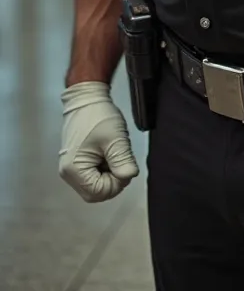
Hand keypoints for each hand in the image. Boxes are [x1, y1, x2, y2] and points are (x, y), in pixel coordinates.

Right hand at [59, 82, 139, 202]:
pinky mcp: (76, 162)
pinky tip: (107, 152)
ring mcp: (71, 167)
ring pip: (96, 185)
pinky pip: (93, 175)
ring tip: (112, 151)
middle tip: (120, 159)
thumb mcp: (116, 139)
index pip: (100, 192)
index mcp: (74, 169)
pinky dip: (104, 168)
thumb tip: (129, 176)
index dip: (117, 182)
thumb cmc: (97, 114)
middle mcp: (68, 172)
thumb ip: (123, 161)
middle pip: (96, 192)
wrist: (87, 97)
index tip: (125, 165)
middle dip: (113, 180)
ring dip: (109, 173)